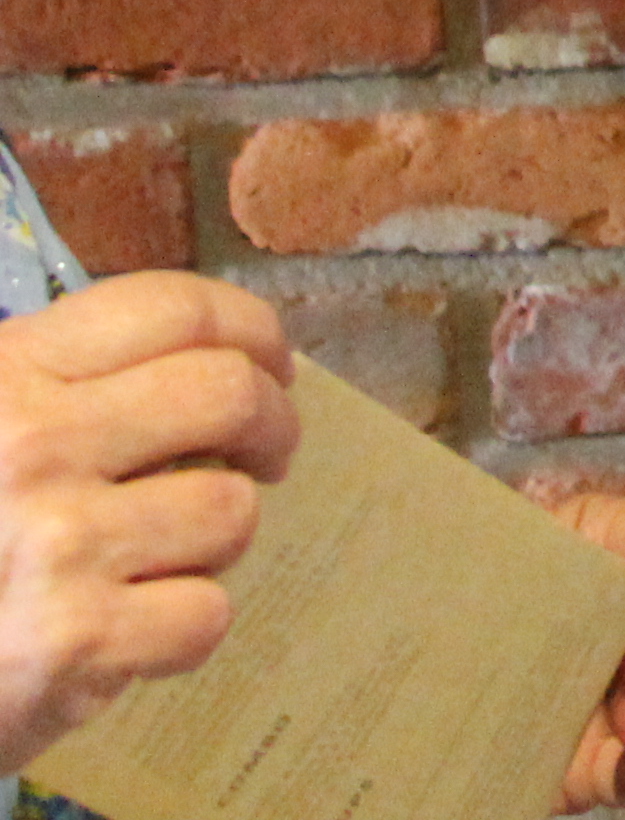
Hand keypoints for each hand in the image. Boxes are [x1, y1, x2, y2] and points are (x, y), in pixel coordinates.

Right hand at [0, 270, 300, 771]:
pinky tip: (135, 627)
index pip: (172, 311)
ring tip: (165, 554)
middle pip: (228, 394)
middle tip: (263, 455)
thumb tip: (218, 355)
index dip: (250, 330)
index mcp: (8, 377)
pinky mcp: (72, 641)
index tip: (270, 364)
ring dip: (215, 539)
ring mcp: (56, 544)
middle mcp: (32, 447)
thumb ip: (70, 382)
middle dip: (271, 425)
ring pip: (229, 510)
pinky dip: (183, 627)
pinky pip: (204, 614)